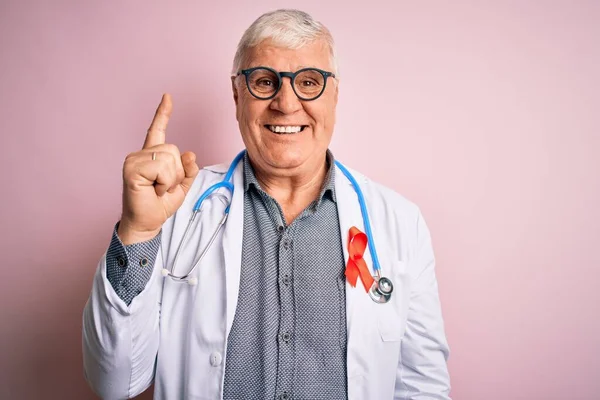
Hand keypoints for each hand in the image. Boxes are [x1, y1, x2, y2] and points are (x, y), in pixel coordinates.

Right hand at [118, 94, 198, 243]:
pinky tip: (153, 190)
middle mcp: (140, 154)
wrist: (147, 223)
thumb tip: (190, 154)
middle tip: (164, 188)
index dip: (163, 113)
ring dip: (171, 179)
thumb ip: (188, 170)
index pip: (158, 130)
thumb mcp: (181, 187)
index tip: (168, 97)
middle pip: (173, 150)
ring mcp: (134, 160)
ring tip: (158, 189)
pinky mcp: (132, 169)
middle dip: (177, 173)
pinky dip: (165, 182)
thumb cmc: (159, 206)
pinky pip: (162, 168)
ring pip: (169, 158)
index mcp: (152, 156)